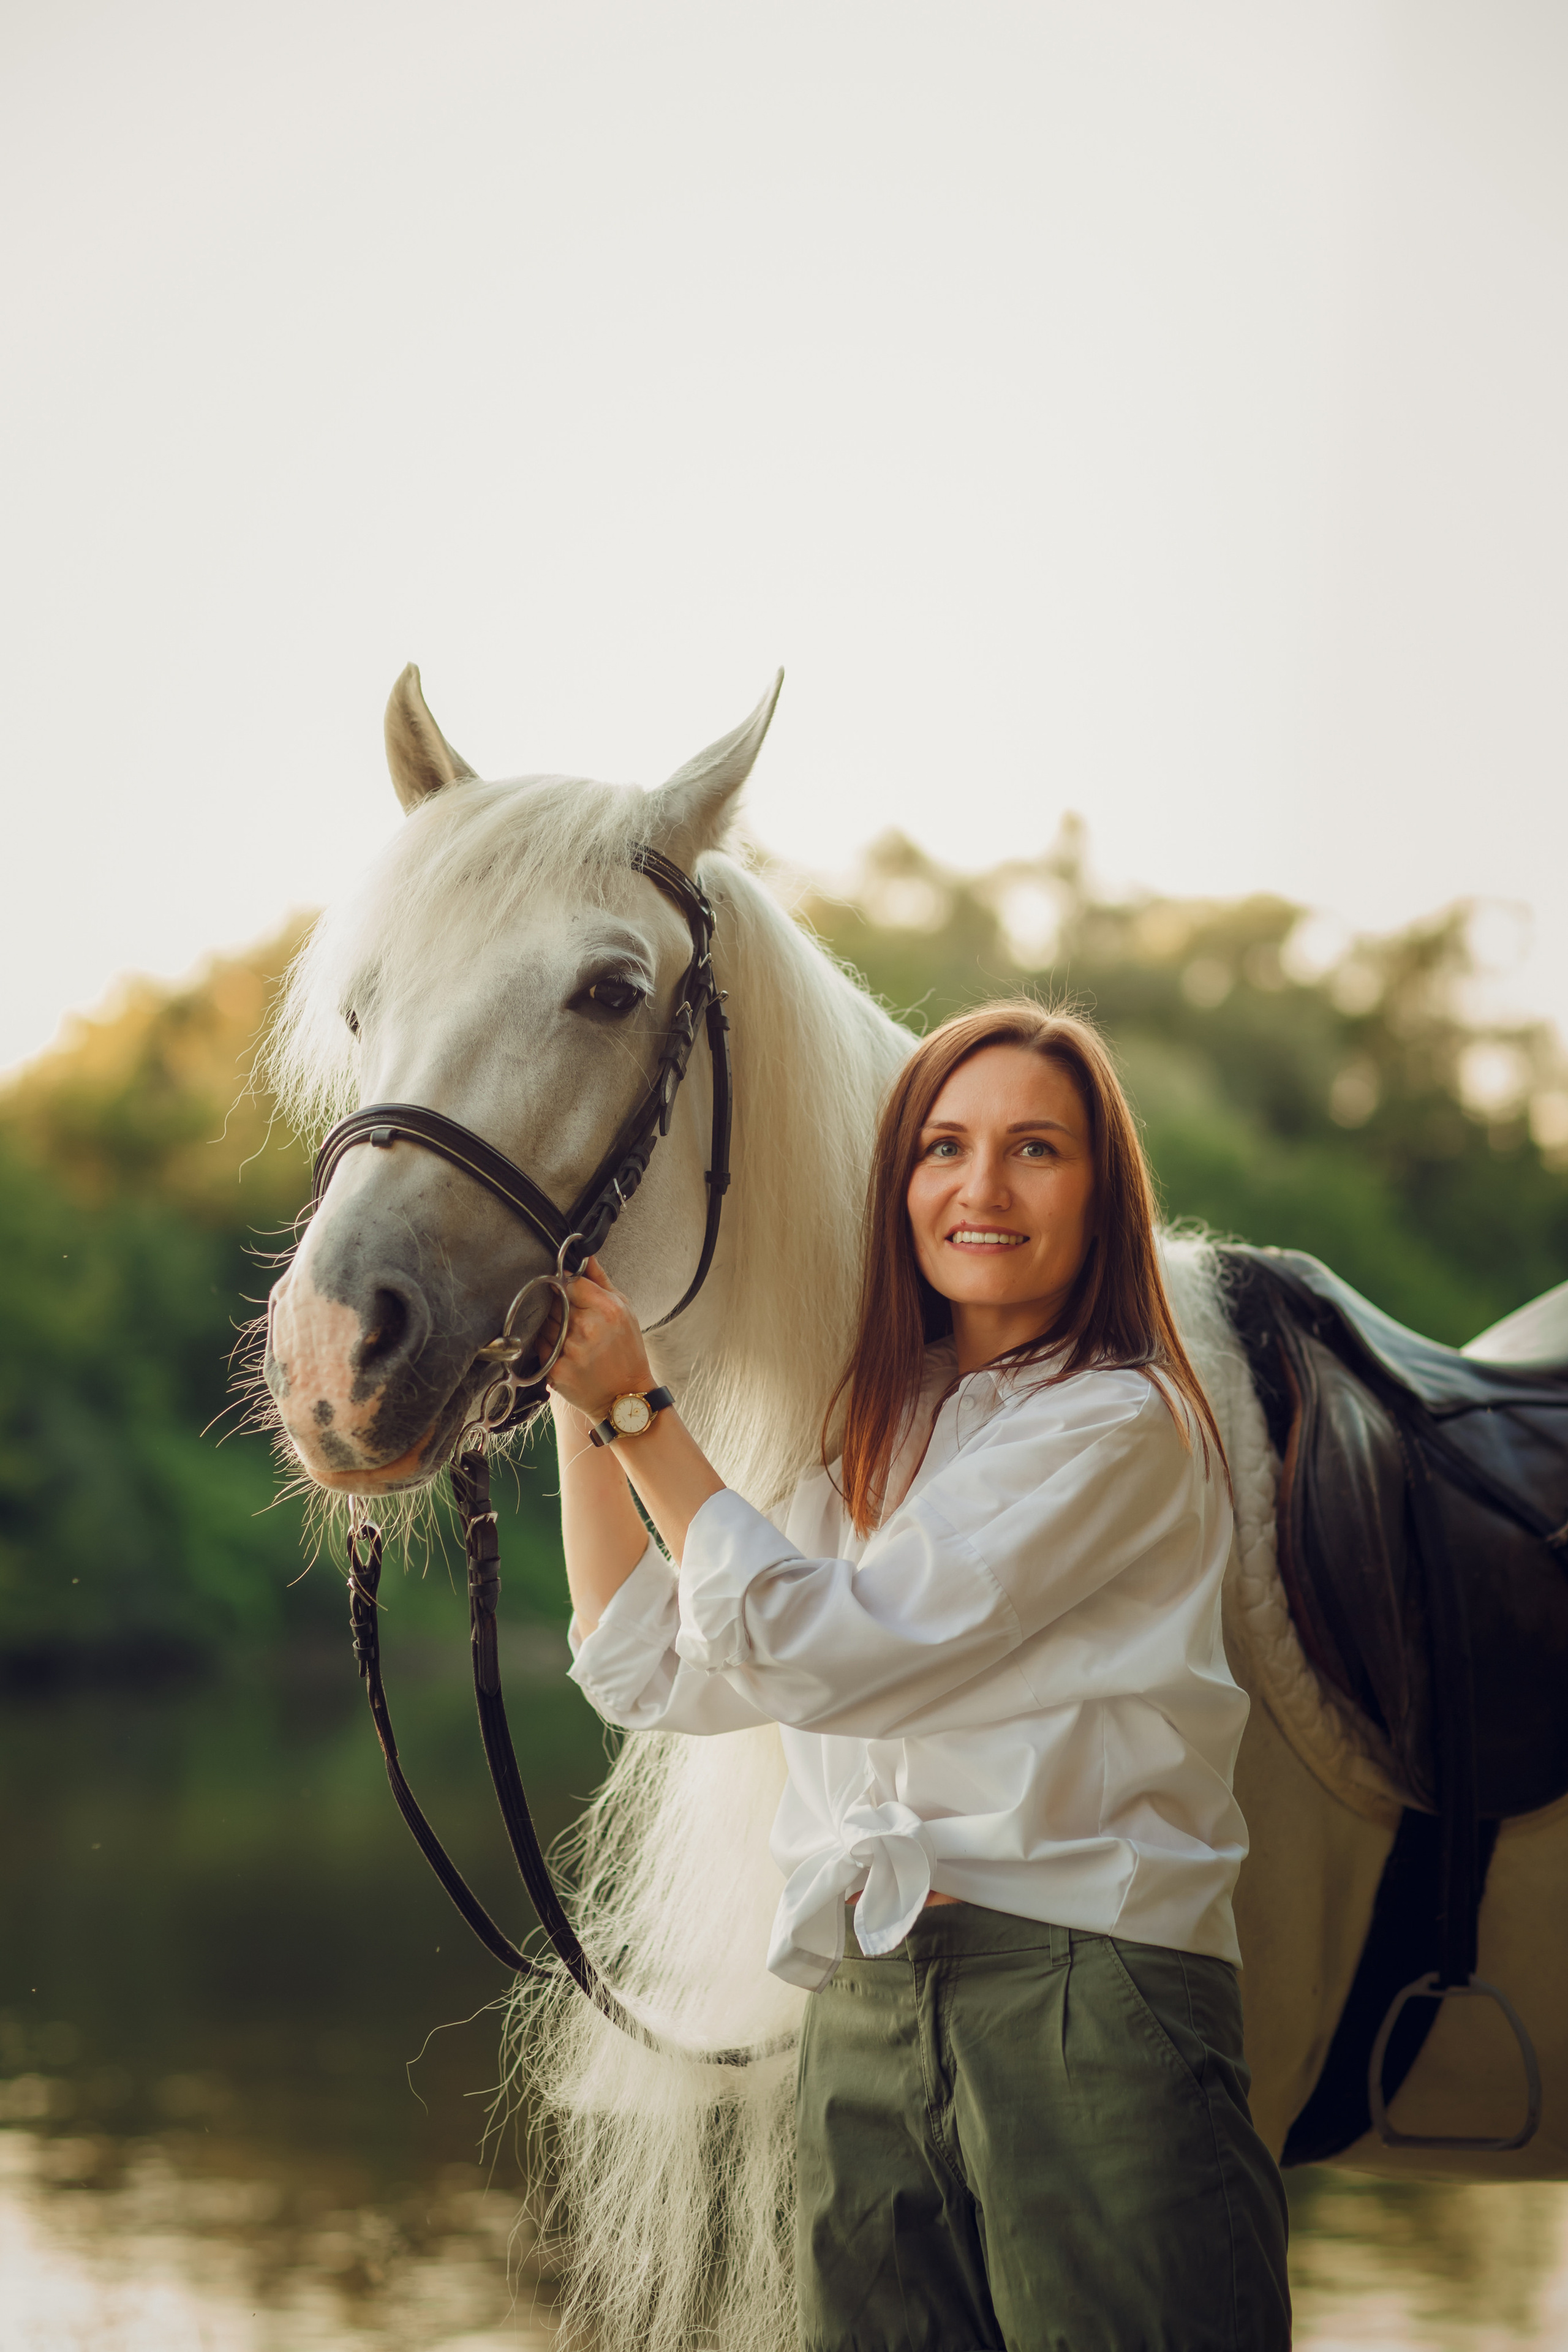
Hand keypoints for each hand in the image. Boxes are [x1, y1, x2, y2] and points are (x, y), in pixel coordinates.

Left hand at [541, 1258, 654, 1423]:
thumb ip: (601, 1280)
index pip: (569, 1281)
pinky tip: (566, 1352)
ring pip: (544, 1323)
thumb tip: (584, 1254)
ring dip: (552, 1326)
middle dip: (559, 1306)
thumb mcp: (624, 1310)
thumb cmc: (627, 1351)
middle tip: (573, 1318)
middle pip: (553, 1301)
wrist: (624, 1397)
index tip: (568, 1291)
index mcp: (606, 1309)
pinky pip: (540, 1345)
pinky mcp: (556, 1369)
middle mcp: (587, 1328)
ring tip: (572, 1337)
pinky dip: (548, 1346)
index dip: (566, 1285)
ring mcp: (570, 1350)